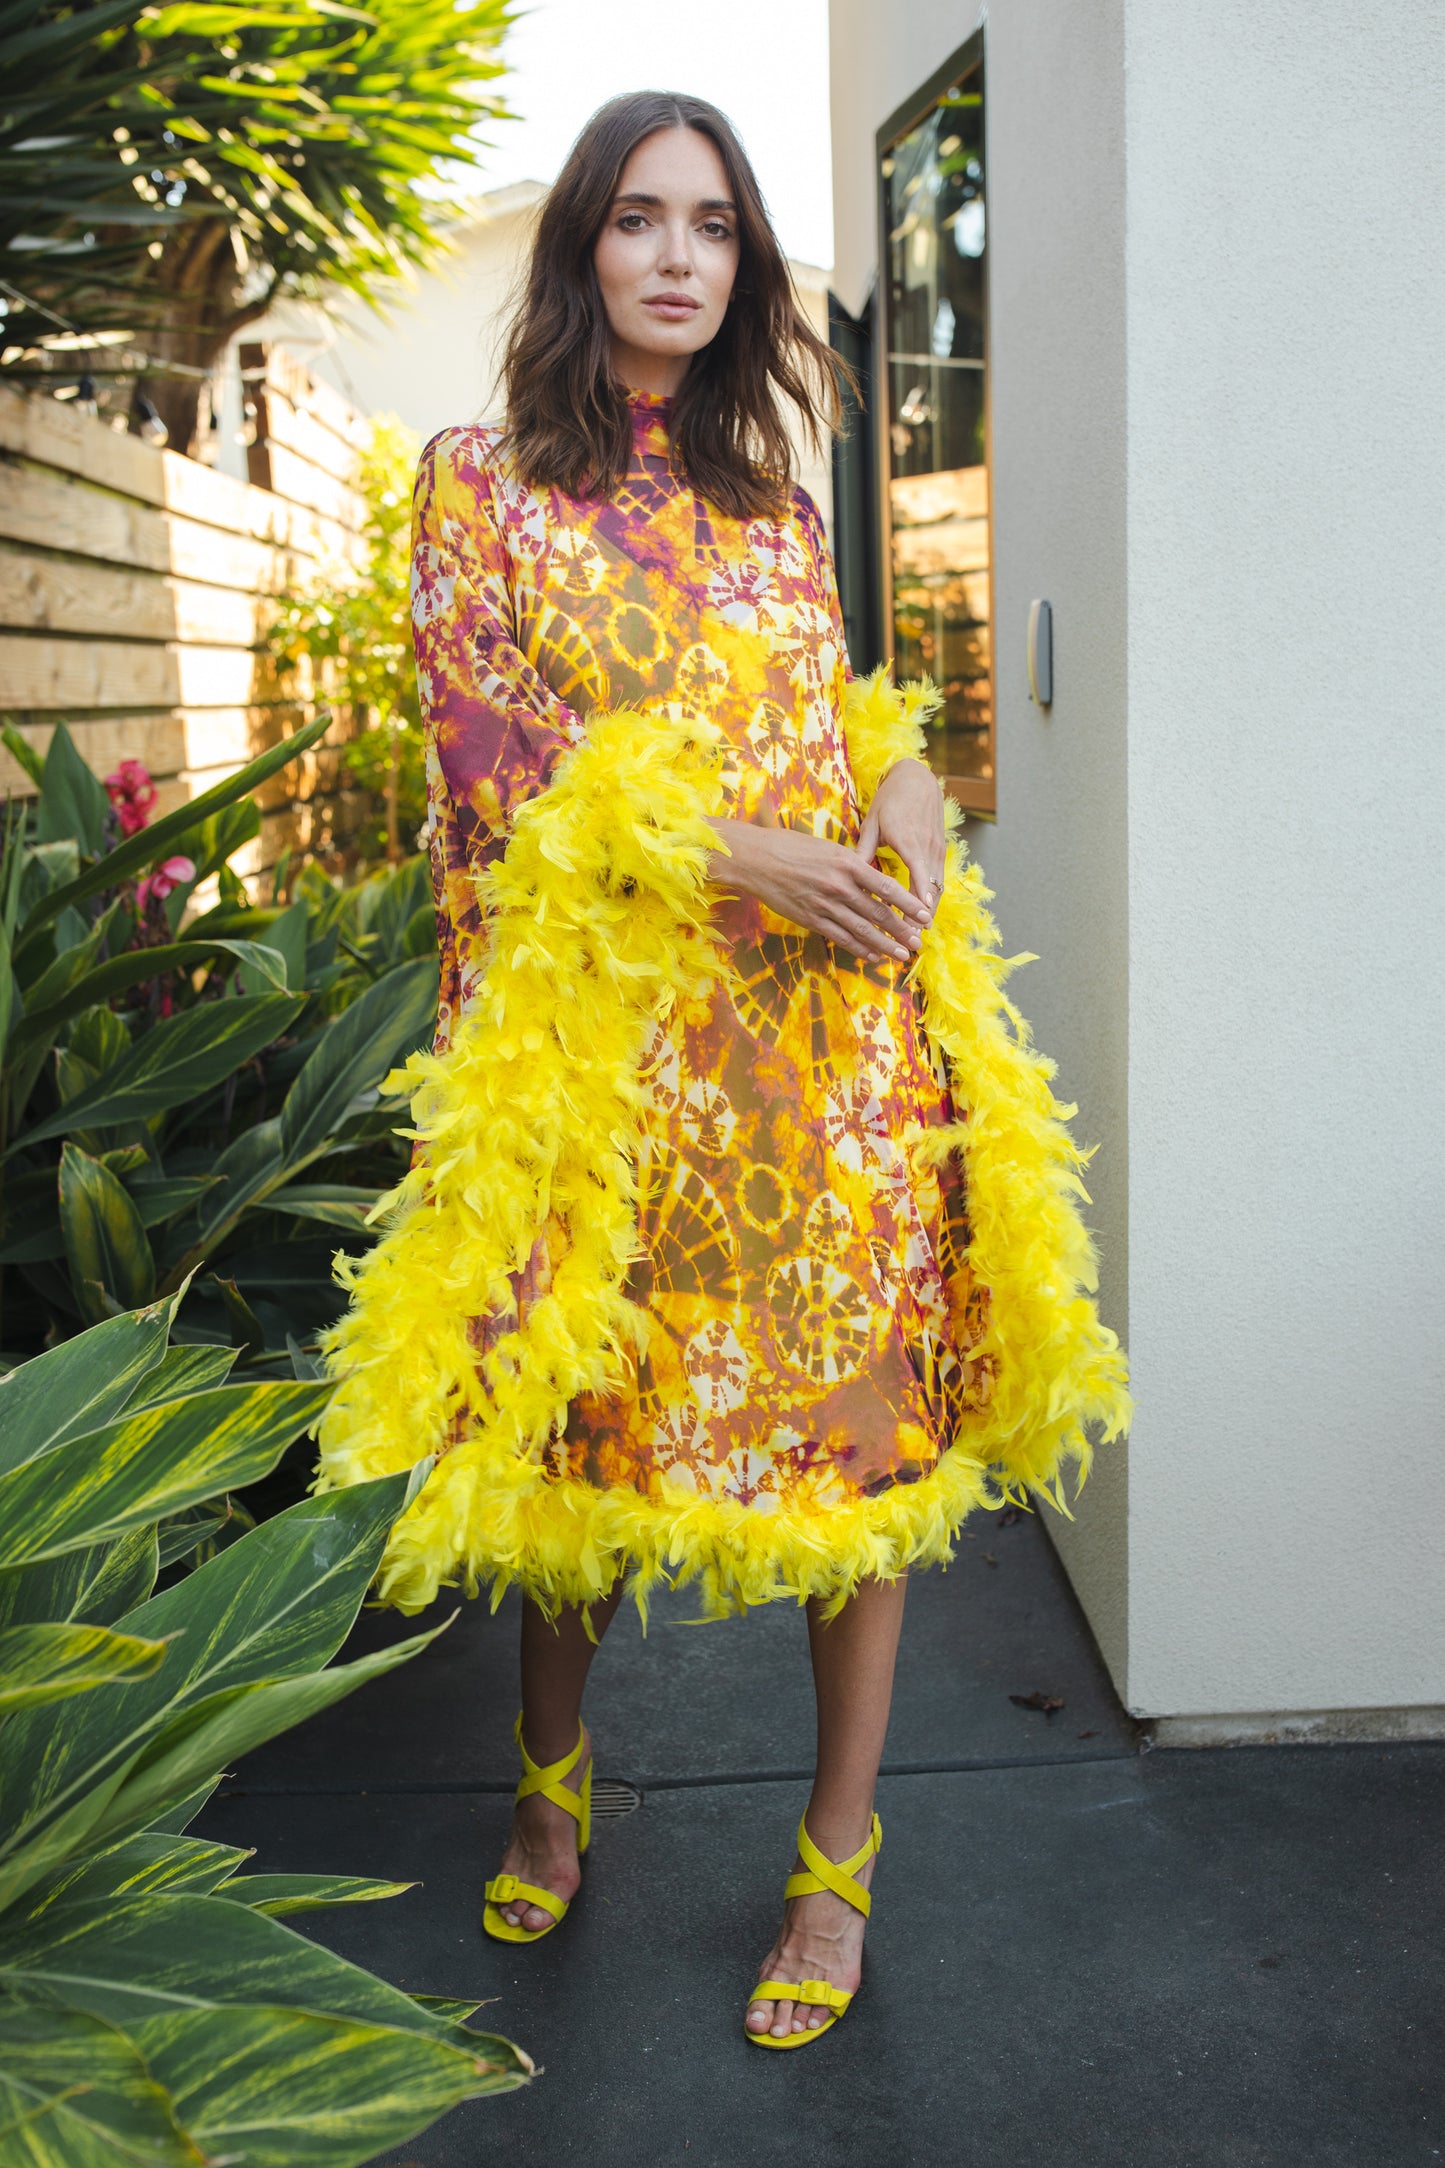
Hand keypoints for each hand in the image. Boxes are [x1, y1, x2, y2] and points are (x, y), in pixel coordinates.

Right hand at [706, 819, 930, 964]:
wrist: (757, 858)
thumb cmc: (792, 847)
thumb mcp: (828, 848)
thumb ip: (852, 864)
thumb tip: (874, 879)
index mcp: (848, 863)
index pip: (887, 887)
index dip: (909, 904)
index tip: (924, 915)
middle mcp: (840, 885)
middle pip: (878, 912)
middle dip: (901, 930)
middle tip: (918, 942)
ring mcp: (825, 904)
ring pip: (862, 929)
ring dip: (884, 944)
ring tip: (901, 955)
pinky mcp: (810, 918)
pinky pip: (840, 937)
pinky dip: (858, 948)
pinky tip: (872, 956)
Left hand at [855, 759, 946, 926]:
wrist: (918, 780)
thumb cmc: (890, 801)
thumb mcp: (873, 824)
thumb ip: (863, 851)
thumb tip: (847, 877)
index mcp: (907, 839)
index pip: (916, 874)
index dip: (918, 898)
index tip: (917, 919)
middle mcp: (926, 846)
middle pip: (929, 888)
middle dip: (922, 916)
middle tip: (913, 940)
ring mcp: (936, 849)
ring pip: (936, 887)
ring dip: (929, 912)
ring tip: (918, 934)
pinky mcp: (940, 851)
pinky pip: (937, 880)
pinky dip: (931, 899)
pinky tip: (922, 916)